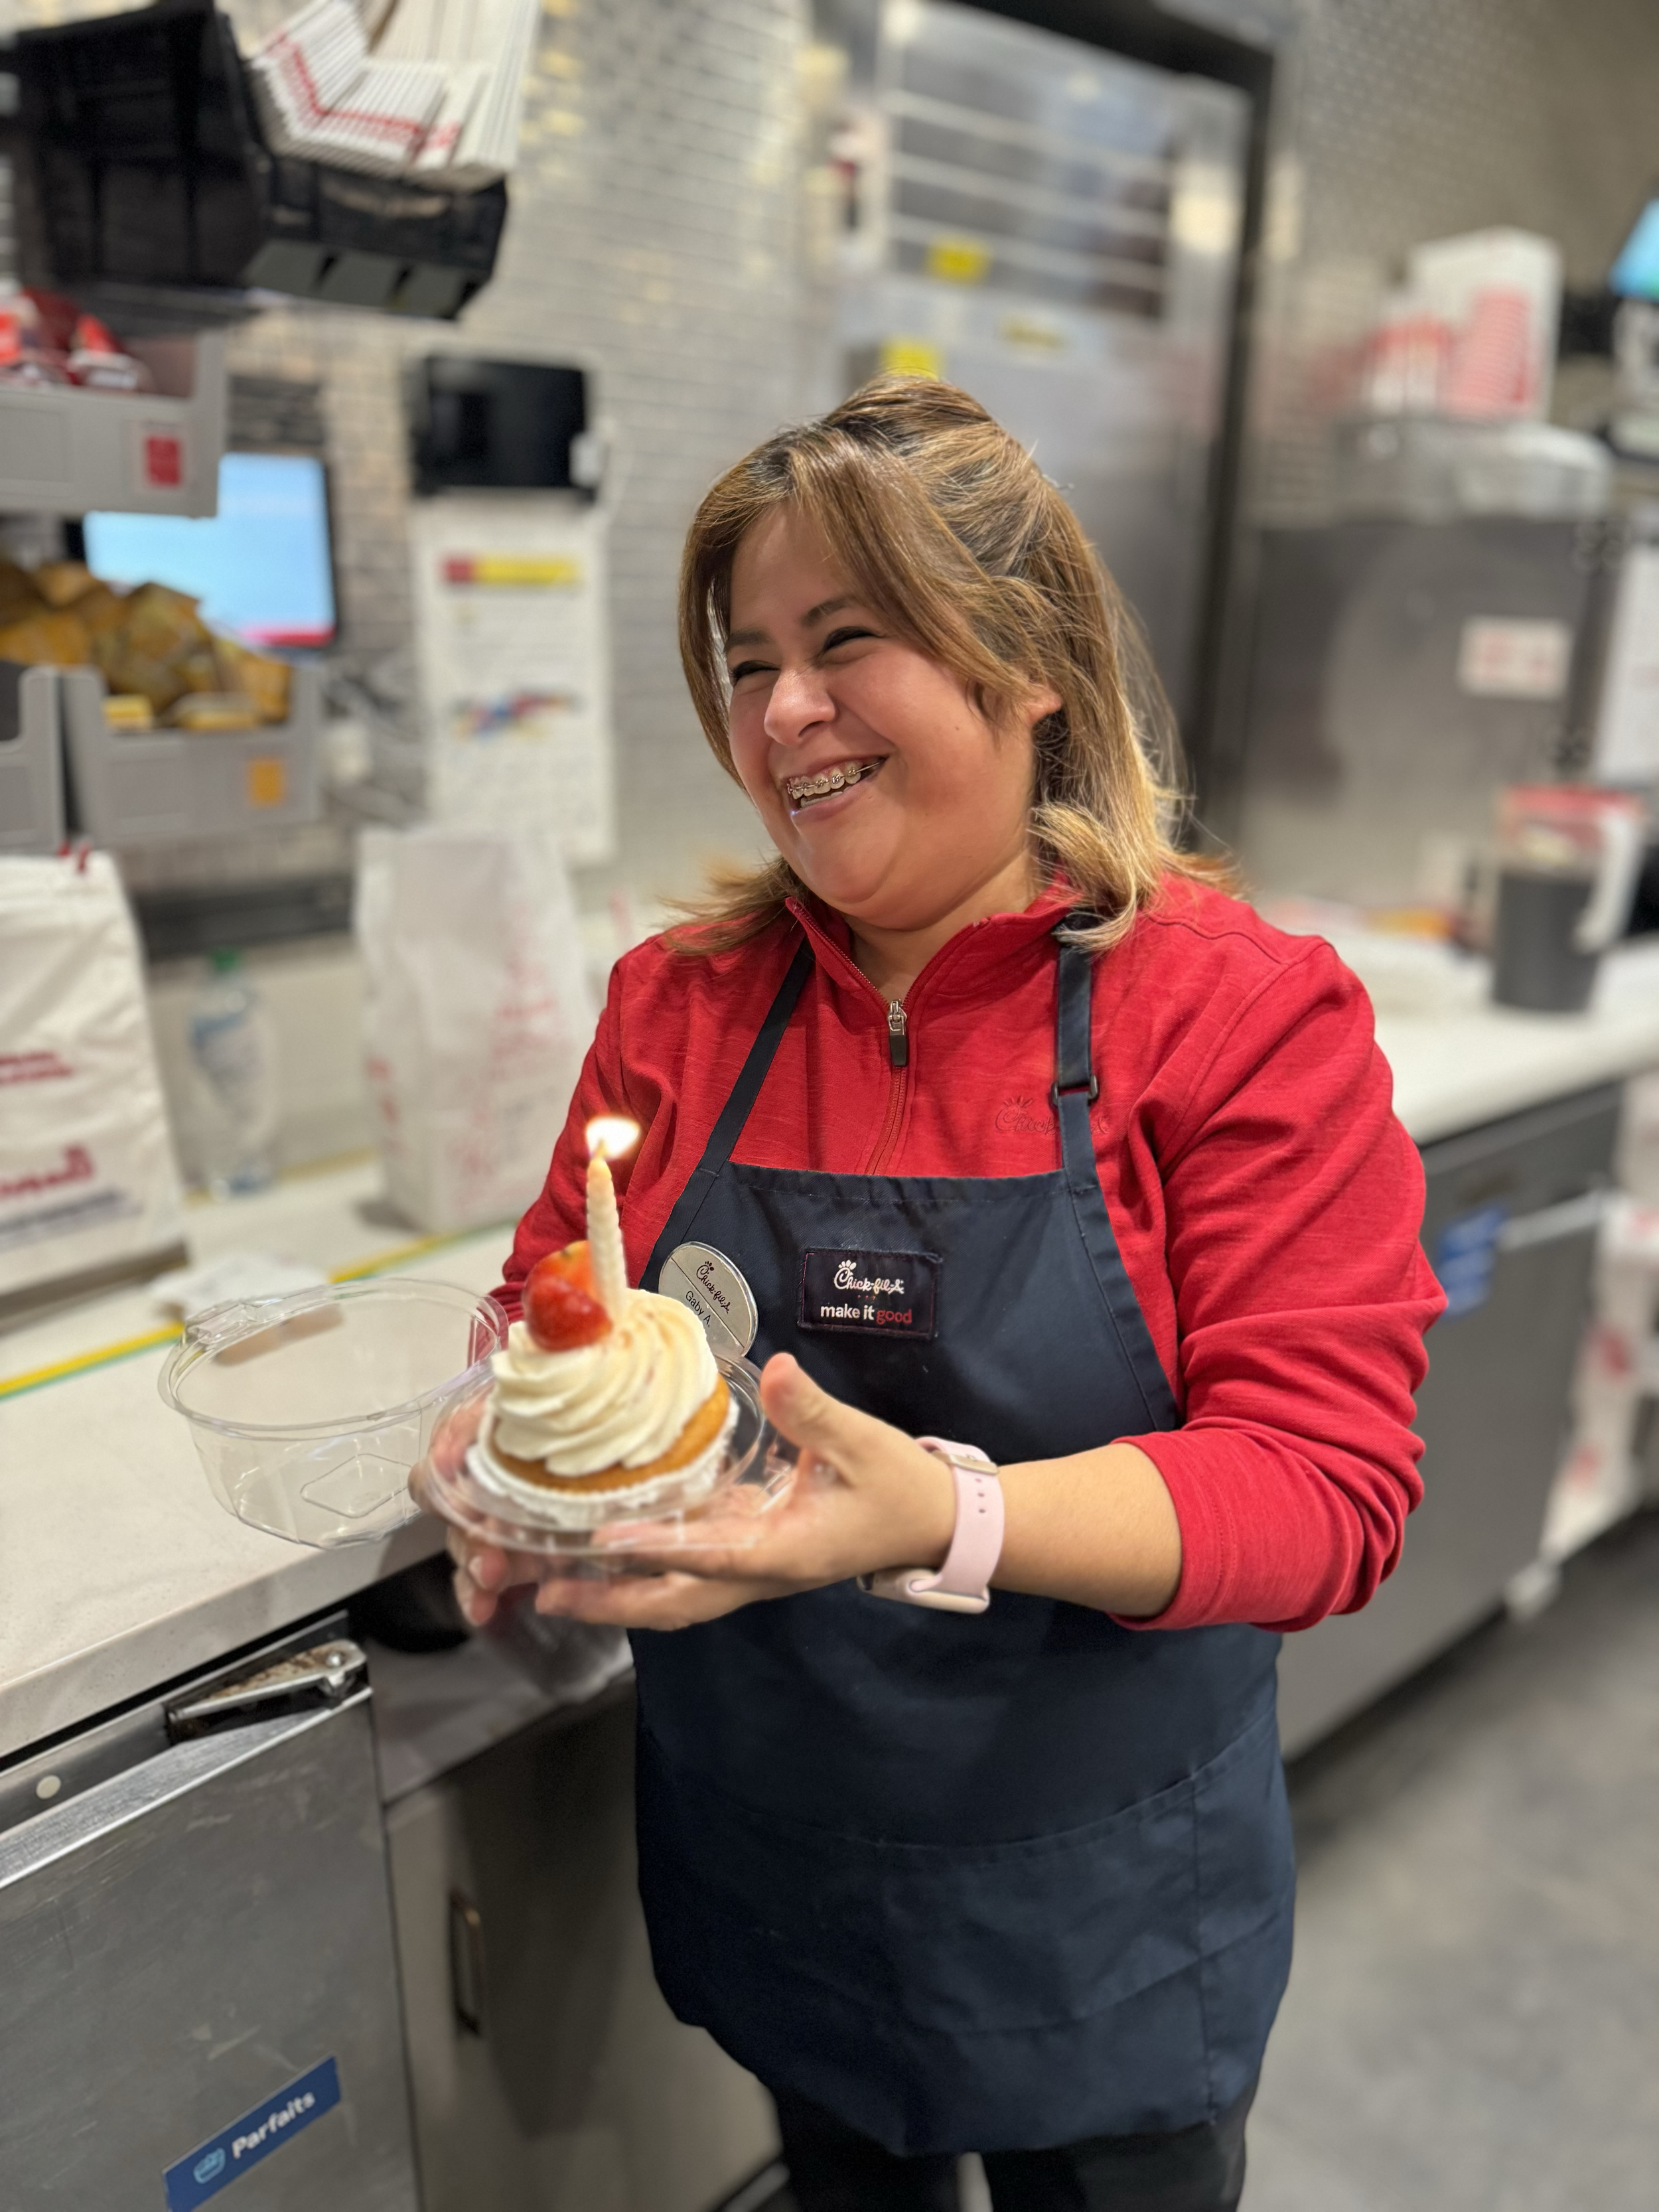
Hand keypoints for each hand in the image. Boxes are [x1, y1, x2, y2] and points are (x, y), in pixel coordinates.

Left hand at [411, 1354, 955, 1631]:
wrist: (933, 1521)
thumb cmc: (899, 1486)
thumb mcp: (863, 1443)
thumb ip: (815, 1413)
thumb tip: (778, 1371)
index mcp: (786, 1553)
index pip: (709, 1556)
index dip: (655, 1550)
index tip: (601, 1541)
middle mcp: (760, 1573)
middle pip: (674, 1603)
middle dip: (610, 1603)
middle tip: (544, 1590)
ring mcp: (754, 1571)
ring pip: (676, 1597)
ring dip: (617, 1596)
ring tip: (552, 1582)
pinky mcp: (752, 1554)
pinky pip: (687, 1575)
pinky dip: (643, 1571)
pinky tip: (605, 1550)